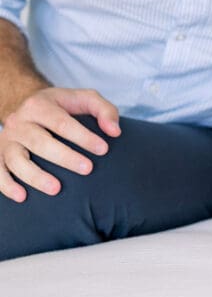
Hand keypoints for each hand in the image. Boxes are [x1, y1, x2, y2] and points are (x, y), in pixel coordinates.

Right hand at [0, 87, 120, 200]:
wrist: (29, 108)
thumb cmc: (63, 107)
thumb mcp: (84, 99)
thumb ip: (104, 110)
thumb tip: (114, 131)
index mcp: (39, 105)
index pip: (62, 122)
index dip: (83, 136)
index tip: (104, 149)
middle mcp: (19, 122)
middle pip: (40, 142)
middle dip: (64, 157)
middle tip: (88, 169)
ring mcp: (7, 140)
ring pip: (16, 159)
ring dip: (35, 176)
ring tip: (57, 189)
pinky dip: (6, 184)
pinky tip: (22, 197)